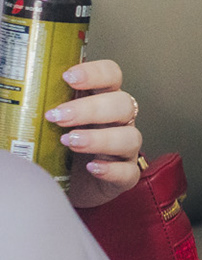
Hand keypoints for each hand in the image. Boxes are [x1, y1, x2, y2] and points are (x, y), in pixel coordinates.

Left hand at [45, 59, 143, 208]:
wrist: (60, 186)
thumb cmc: (52, 151)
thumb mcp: (42, 125)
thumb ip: (32, 110)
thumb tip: (3, 96)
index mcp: (99, 100)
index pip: (111, 75)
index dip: (96, 72)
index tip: (69, 77)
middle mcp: (116, 121)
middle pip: (123, 103)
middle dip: (91, 108)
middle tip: (59, 116)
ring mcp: (123, 149)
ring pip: (130, 136)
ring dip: (101, 138)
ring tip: (70, 142)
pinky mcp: (124, 175)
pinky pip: (128, 171)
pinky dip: (111, 169)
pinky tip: (91, 167)